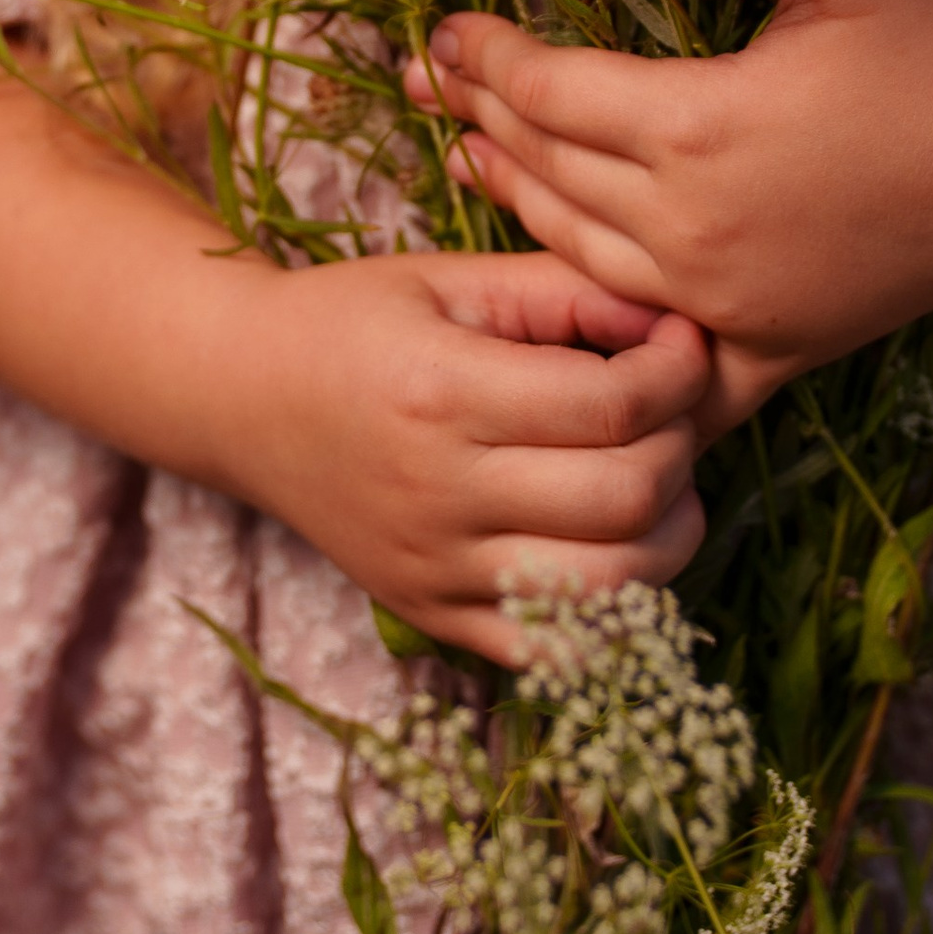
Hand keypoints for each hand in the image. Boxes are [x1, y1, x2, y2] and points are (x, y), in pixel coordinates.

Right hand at [223, 247, 711, 664]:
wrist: (244, 398)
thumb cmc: (352, 322)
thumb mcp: (450, 280)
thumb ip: (565, 291)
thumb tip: (677, 324)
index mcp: (444, 393)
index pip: (613, 406)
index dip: (681, 373)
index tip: (688, 345)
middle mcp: (440, 493)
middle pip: (625, 497)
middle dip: (682, 446)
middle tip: (675, 409)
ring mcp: (437, 571)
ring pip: (611, 588)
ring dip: (668, 532)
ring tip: (658, 479)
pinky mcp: (434, 618)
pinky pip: (558, 653)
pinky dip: (614, 609)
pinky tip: (616, 546)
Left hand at [409, 0, 932, 420]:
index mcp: (698, 123)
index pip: (551, 91)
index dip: (489, 60)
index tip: (446, 33)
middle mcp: (694, 223)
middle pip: (549, 168)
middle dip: (480, 118)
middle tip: (427, 86)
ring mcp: (726, 297)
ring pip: (580, 253)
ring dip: (515, 201)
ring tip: (467, 159)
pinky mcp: (768, 344)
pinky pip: (656, 344)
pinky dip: (600, 319)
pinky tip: (562, 297)